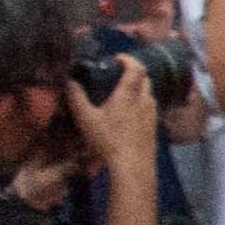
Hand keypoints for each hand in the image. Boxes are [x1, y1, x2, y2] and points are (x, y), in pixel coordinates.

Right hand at [69, 59, 166, 179]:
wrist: (133, 165)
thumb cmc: (108, 140)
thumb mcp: (86, 118)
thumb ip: (76, 97)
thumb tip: (69, 81)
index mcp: (129, 94)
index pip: (137, 68)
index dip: (129, 59)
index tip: (117, 58)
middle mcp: (145, 100)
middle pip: (145, 79)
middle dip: (134, 72)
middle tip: (118, 75)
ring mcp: (153, 114)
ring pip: (149, 94)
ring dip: (138, 88)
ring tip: (122, 94)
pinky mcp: (154, 127)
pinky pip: (149, 108)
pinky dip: (141, 103)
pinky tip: (129, 114)